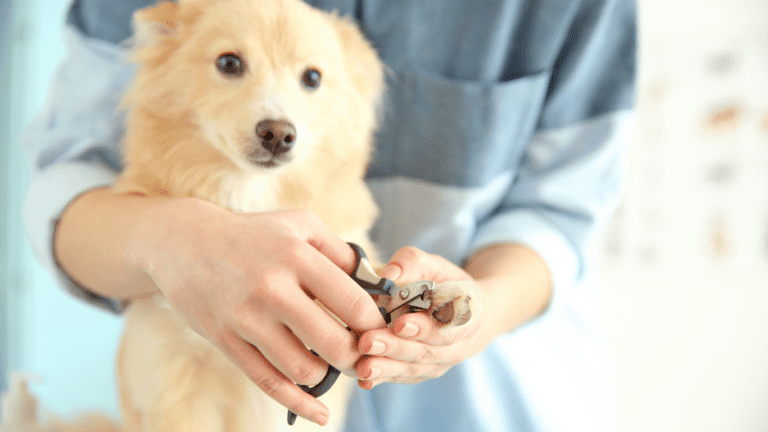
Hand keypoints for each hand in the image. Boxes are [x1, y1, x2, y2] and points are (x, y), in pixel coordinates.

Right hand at [127, 198, 385, 424]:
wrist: (185, 242)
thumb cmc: (255, 234)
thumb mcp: (301, 226)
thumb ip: (342, 253)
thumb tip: (378, 286)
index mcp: (296, 256)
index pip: (353, 303)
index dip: (375, 325)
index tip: (380, 332)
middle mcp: (271, 287)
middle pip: (333, 343)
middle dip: (356, 357)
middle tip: (362, 356)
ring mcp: (245, 317)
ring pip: (303, 368)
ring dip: (327, 375)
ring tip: (331, 366)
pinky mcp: (225, 340)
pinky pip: (268, 381)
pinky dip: (298, 402)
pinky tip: (319, 413)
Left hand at [354, 247, 487, 387]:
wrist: (464, 314)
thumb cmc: (445, 285)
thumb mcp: (435, 265)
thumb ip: (412, 264)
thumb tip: (387, 274)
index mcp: (467, 316)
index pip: (447, 326)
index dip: (424, 328)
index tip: (400, 324)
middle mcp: (456, 346)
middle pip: (425, 351)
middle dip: (395, 348)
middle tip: (368, 342)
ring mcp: (439, 363)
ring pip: (413, 368)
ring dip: (386, 368)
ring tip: (363, 367)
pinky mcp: (421, 372)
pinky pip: (403, 378)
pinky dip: (383, 379)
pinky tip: (364, 380)